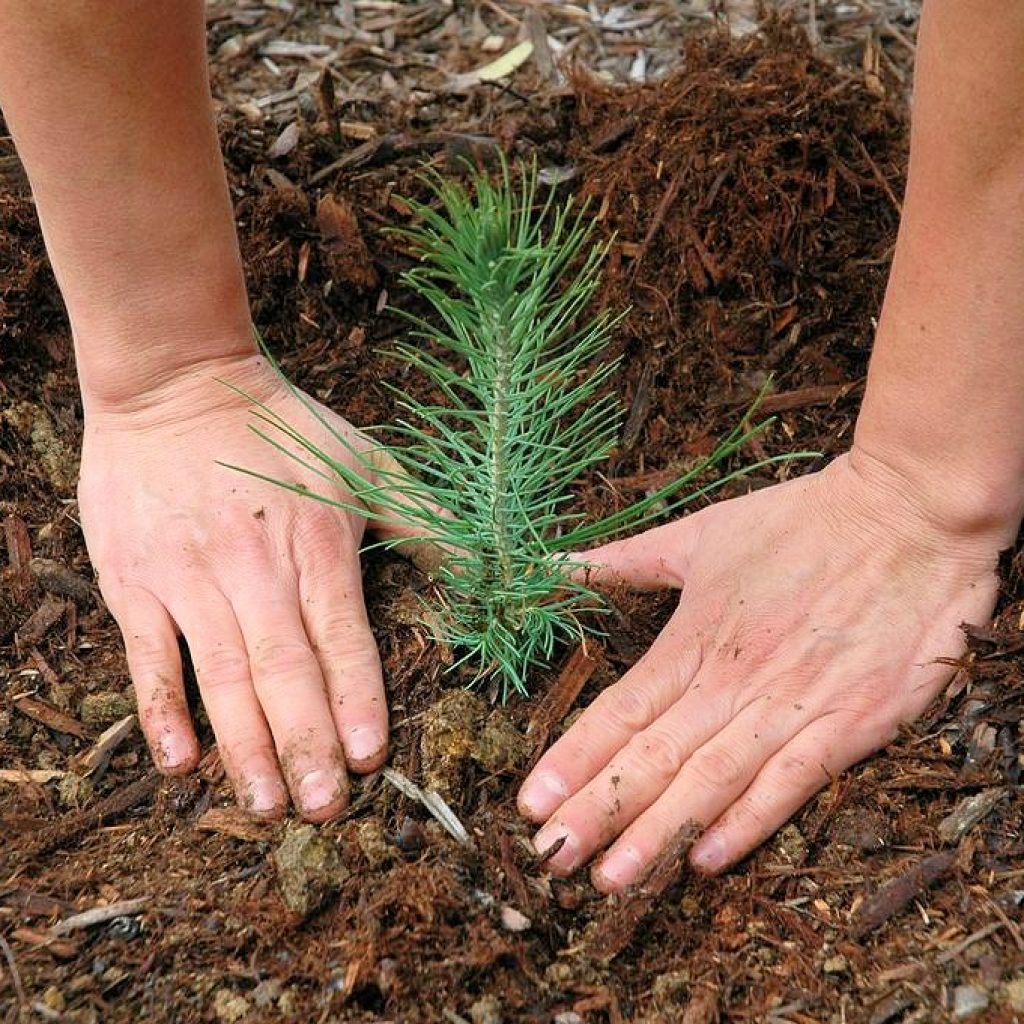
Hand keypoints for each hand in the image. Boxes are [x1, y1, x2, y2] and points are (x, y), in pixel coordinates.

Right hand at [78, 353, 397, 821]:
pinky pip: (148, 655)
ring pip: (220, 674)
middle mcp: (254, 566)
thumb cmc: (282, 426)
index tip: (370, 757)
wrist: (177, 382)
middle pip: (284, 668)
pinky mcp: (137, 580)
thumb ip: (424, 519)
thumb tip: (488, 567)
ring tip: (267, 805)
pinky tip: (181, 762)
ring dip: (245, 743)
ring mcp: (190, 576)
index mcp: (316, 543)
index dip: (356, 698)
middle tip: (325, 809)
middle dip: (306, 743)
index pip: (341, 635)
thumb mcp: (365, 461)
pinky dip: (162, 709)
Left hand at [518, 449, 1008, 888]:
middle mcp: (733, 680)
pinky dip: (748, 823)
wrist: (907, 515)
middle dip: (597, 812)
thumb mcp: (702, 534)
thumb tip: (559, 564)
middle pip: (653, 757)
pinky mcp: (850, 723)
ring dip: (657, 833)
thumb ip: (627, 561)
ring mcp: (791, 705)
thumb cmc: (800, 522)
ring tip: (610, 878)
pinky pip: (791, 783)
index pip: (620, 711)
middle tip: (550, 858)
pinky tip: (705, 860)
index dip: (573, 760)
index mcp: (694, 638)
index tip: (530, 802)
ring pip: (711, 780)